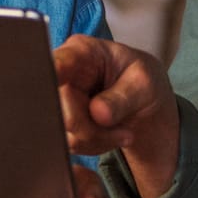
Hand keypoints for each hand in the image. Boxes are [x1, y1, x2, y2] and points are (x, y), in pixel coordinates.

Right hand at [54, 34, 179, 197]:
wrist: (141, 102)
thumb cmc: (142, 81)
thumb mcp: (144, 85)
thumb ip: (122, 97)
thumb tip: (98, 113)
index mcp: (81, 52)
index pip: (58, 63)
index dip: (53, 75)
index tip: (56, 82)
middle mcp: (61, 72)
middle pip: (59, 109)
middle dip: (92, 129)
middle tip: (125, 133)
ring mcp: (57, 98)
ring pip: (64, 131)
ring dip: (97, 140)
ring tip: (122, 133)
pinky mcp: (58, 120)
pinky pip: (68, 142)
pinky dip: (93, 145)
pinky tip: (110, 136)